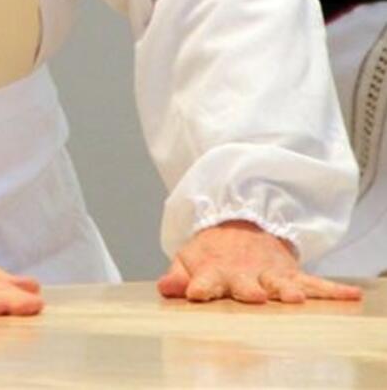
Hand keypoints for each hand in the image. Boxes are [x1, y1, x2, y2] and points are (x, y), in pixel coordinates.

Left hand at [158, 219, 362, 303]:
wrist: (240, 221)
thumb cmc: (213, 252)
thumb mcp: (189, 258)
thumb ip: (178, 275)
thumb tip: (165, 288)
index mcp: (216, 271)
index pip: (206, 280)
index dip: (199, 286)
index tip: (195, 292)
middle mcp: (246, 273)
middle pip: (247, 283)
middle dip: (250, 290)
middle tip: (255, 295)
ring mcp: (271, 273)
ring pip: (281, 282)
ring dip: (287, 289)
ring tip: (295, 297)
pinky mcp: (293, 274)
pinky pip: (317, 284)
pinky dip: (335, 290)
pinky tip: (352, 295)